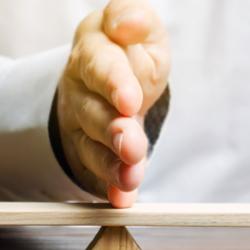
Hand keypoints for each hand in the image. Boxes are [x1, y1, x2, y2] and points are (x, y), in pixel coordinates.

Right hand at [57, 0, 169, 207]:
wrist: (115, 78)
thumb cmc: (129, 52)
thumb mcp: (137, 28)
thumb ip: (133, 18)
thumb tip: (126, 24)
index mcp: (94, 55)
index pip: (100, 67)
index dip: (113, 84)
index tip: (129, 101)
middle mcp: (84, 92)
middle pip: (94, 114)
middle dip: (113, 131)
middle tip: (130, 146)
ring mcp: (85, 123)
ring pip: (94, 146)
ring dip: (111, 164)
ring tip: (130, 177)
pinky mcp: (93, 146)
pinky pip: (98, 167)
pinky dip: (111, 184)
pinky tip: (122, 196)